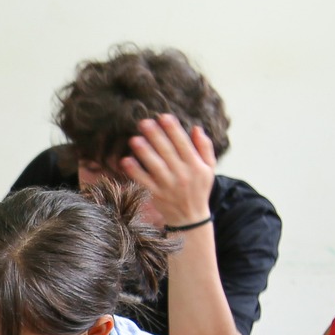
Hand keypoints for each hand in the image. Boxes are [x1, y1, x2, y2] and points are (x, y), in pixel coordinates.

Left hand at [120, 114, 216, 228]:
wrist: (191, 217)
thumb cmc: (199, 188)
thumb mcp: (209, 167)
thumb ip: (204, 147)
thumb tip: (196, 128)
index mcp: (195, 165)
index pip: (183, 144)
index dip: (173, 129)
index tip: (163, 116)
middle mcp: (183, 174)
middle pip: (167, 152)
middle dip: (155, 136)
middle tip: (144, 122)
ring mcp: (168, 185)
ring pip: (155, 166)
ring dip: (144, 152)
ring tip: (134, 139)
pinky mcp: (156, 195)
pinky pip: (144, 182)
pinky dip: (135, 172)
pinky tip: (126, 161)